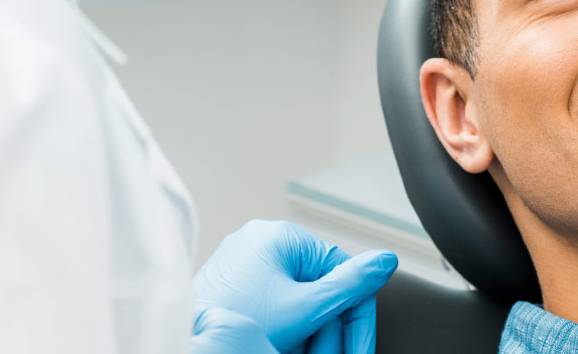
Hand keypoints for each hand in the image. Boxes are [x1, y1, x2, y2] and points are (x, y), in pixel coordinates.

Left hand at [191, 220, 398, 353]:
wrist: (191, 343)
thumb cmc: (237, 323)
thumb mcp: (305, 307)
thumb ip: (351, 285)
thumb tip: (386, 260)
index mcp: (281, 236)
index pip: (342, 274)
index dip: (355, 319)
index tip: (358, 351)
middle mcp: (261, 241)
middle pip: (318, 290)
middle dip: (326, 333)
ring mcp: (244, 261)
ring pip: (297, 301)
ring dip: (307, 335)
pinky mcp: (233, 283)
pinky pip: (273, 304)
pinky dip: (284, 330)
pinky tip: (283, 348)